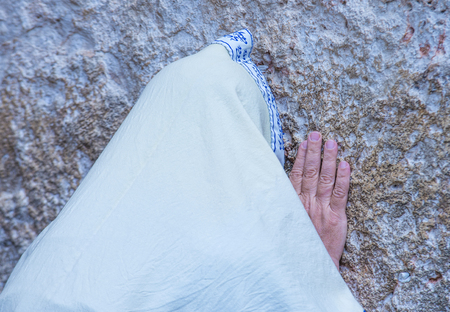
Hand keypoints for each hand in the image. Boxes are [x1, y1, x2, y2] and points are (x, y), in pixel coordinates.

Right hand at [289, 131, 349, 269]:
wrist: (309, 267)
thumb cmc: (296, 245)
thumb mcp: (284, 224)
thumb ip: (286, 205)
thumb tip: (284, 188)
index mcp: (292, 203)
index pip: (296, 174)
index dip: (300, 157)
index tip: (304, 142)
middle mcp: (306, 202)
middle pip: (309, 172)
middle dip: (313, 151)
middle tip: (317, 133)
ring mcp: (321, 209)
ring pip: (324, 178)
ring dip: (328, 159)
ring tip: (331, 142)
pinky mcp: (336, 217)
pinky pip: (340, 194)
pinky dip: (343, 178)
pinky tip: (345, 164)